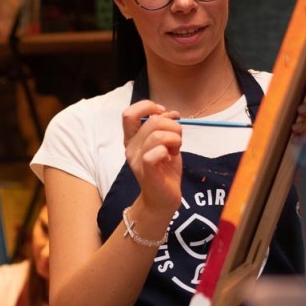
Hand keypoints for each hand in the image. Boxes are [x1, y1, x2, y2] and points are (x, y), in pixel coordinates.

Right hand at [122, 100, 183, 214]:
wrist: (163, 198)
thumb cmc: (164, 170)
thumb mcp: (165, 143)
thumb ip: (164, 127)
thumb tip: (170, 112)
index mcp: (132, 138)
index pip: (129, 113)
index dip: (147, 107)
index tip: (163, 113)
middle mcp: (131, 147)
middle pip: (153, 121)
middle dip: (173, 126)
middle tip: (176, 141)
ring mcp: (137, 160)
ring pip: (158, 135)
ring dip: (175, 139)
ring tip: (175, 150)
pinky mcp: (147, 171)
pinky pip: (155, 152)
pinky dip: (167, 151)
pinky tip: (169, 158)